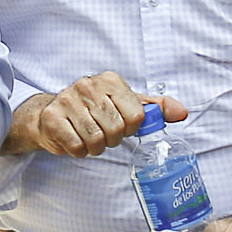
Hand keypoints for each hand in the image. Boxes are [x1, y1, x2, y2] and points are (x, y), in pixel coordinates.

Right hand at [6, 73, 188, 158]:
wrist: (49, 116)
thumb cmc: (92, 111)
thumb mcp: (125, 105)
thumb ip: (154, 108)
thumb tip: (182, 112)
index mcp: (110, 81)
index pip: (136, 115)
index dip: (130, 128)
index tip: (120, 125)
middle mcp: (88, 85)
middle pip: (117, 130)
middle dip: (111, 139)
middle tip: (102, 133)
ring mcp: (68, 100)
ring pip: (97, 140)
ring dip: (95, 147)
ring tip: (88, 137)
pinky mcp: (52, 118)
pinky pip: (77, 146)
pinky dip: (78, 151)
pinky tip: (74, 140)